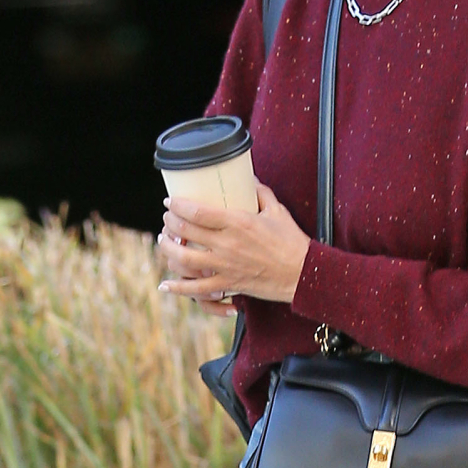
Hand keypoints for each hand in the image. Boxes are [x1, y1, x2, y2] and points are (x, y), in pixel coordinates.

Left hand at [156, 181, 308, 307]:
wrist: (303, 274)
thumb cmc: (292, 242)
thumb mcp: (277, 211)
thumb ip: (260, 192)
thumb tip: (249, 178)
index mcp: (237, 222)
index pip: (197, 211)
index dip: (178, 205)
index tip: (170, 201)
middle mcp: (227, 244)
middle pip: (186, 231)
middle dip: (170, 222)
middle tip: (167, 217)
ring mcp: (225, 266)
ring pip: (184, 259)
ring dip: (168, 249)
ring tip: (164, 241)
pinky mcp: (228, 284)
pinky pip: (197, 289)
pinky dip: (178, 287)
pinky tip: (165, 284)